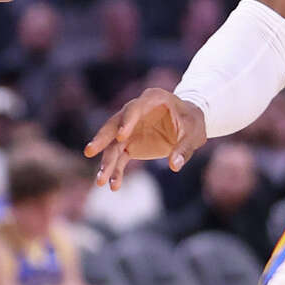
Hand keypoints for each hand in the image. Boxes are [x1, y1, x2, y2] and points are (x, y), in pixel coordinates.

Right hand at [84, 88, 207, 189]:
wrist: (188, 123)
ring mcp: (130, 128)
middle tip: (90, 151)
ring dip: (106, 162)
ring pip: (112, 144)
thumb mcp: (195, 133)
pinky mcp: (130, 143)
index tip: (121, 137)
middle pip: (114, 125)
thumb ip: (184, 148)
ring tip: (100, 181)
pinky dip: (116, 170)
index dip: (126, 122)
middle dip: (102, 139)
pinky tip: (113, 185)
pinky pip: (120, 157)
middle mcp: (135, 112)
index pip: (134, 109)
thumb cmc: (192, 122)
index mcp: (152, 99)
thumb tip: (174, 165)